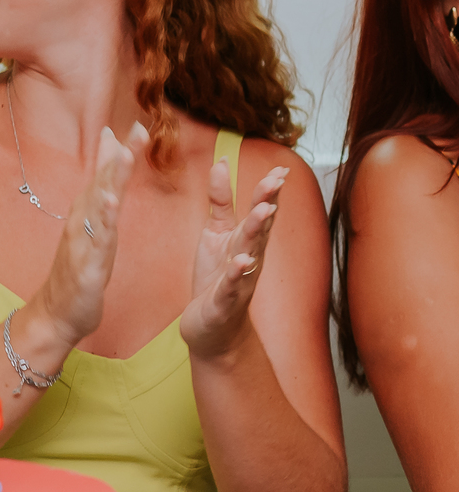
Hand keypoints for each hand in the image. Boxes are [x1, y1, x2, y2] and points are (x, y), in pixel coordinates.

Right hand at [37, 122, 148, 345]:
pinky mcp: (86, 265)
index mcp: (87, 216)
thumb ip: (99, 207)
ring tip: (125, 154)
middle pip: (103, 183)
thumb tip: (107, 184)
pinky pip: (96, 239)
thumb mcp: (92, 236)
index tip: (136, 125)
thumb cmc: (76, 275)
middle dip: (120, 155)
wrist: (56, 315)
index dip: (119, 152)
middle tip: (138, 128)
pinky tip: (110, 201)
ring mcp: (82, 242)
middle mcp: (81, 223)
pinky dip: (102, 218)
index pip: (104, 177)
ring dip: (111, 178)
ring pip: (99, 205)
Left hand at [180, 158, 286, 359]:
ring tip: (262, 211)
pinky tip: (241, 263)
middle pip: (259, 229)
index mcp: (246, 242)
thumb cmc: (216, 278)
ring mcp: (238, 282)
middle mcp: (248, 259)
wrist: (211, 328)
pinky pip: (230, 287)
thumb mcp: (216, 234)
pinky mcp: (223, 302)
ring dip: (256, 233)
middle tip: (275, 181)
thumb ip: (220, 201)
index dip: (269, 192)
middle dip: (266, 204)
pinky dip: (235, 276)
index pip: (261, 213)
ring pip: (250, 254)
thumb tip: (221, 163)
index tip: (280, 170)